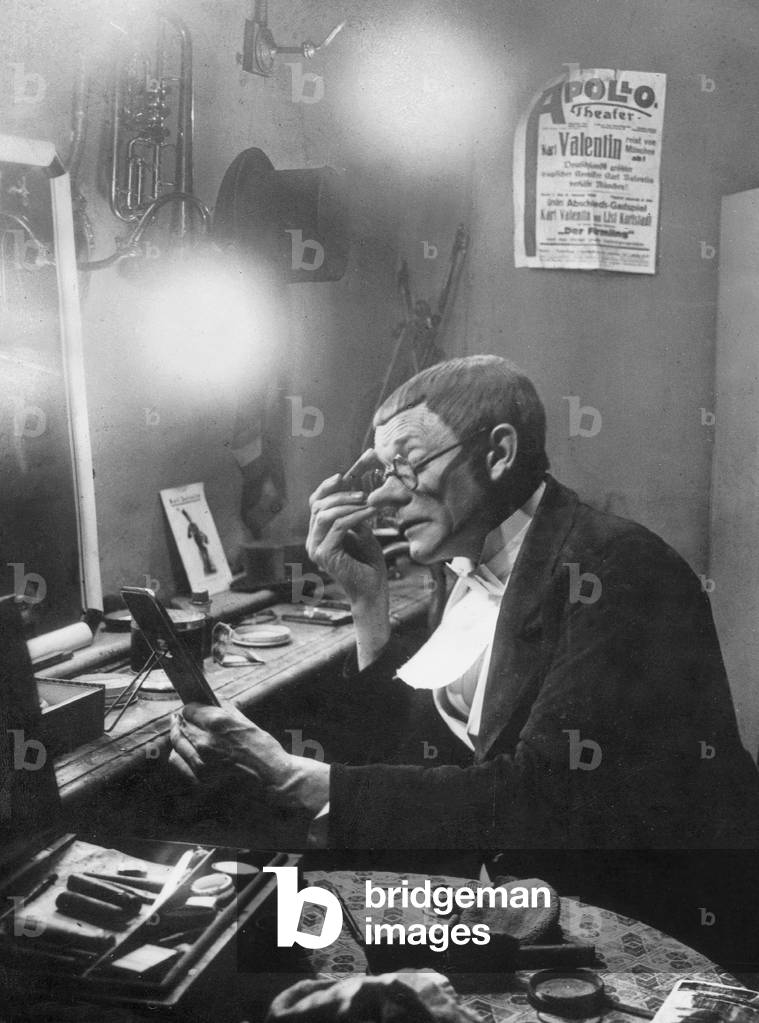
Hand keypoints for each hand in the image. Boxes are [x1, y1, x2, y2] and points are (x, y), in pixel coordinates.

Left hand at [169, 701, 328, 813]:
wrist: (273, 780)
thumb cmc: (264, 751)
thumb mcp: (247, 723)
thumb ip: (226, 708)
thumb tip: (213, 697)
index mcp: (217, 723)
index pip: (189, 710)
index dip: (191, 709)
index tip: (193, 711)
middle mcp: (205, 742)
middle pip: (181, 726)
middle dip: (183, 721)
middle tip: (185, 720)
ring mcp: (201, 764)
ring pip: (177, 744)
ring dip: (180, 738)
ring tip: (184, 736)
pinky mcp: (199, 781)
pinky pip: (179, 764)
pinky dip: (180, 756)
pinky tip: (187, 753)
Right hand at [306, 456, 386, 605]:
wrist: (372, 590)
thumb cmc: (368, 564)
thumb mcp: (363, 532)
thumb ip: (355, 515)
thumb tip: (357, 491)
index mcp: (318, 535)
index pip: (315, 504)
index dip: (326, 488)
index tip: (342, 475)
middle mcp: (313, 541)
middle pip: (318, 506)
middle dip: (341, 495)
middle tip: (363, 492)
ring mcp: (316, 549)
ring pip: (326, 514)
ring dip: (348, 504)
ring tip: (368, 502)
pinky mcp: (325, 554)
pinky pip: (338, 526)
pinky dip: (356, 516)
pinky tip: (370, 513)